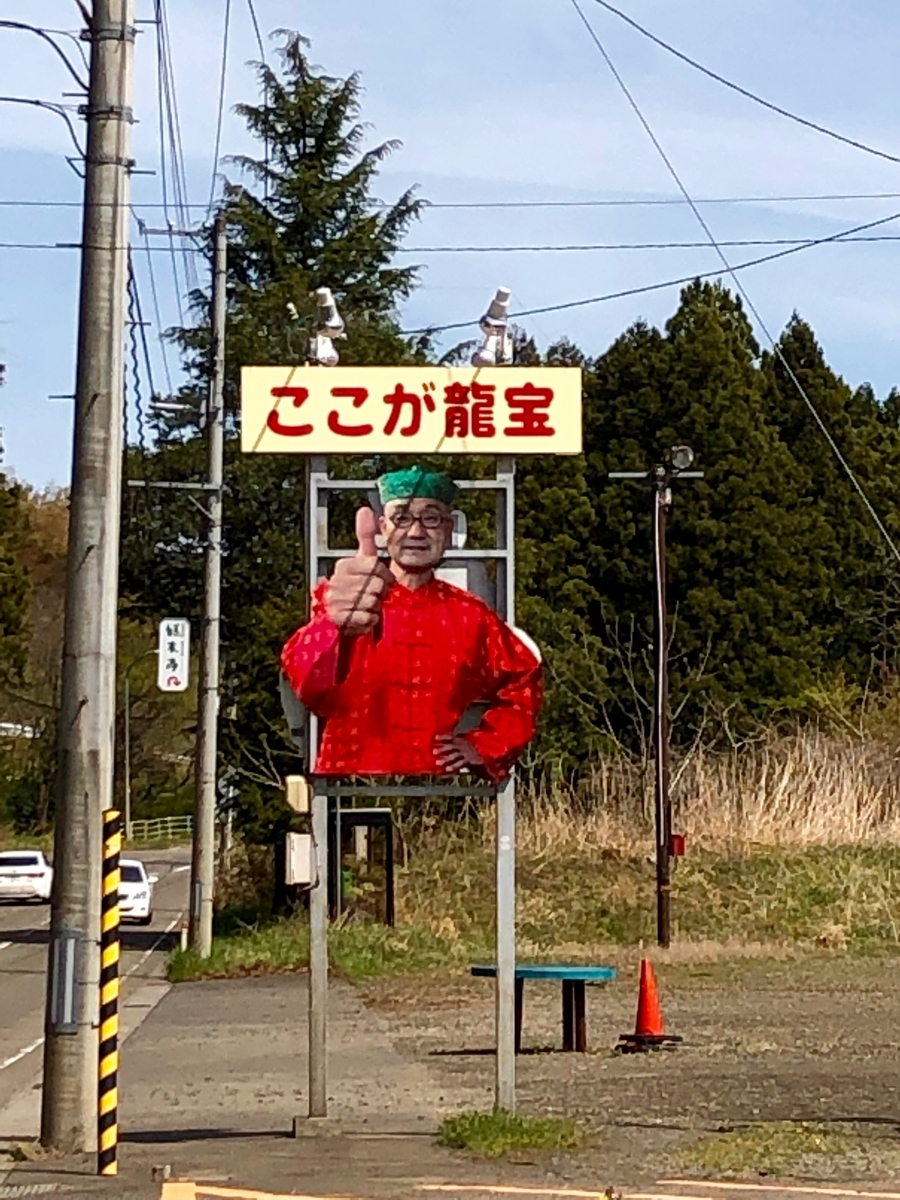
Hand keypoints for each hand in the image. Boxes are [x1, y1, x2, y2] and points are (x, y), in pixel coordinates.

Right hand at [325, 507, 393, 634]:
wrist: (338, 620)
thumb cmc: (354, 589)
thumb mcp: (361, 561)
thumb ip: (365, 537)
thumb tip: (365, 510)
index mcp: (343, 566)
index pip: (375, 565)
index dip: (384, 576)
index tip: (380, 581)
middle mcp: (336, 581)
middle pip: (376, 585)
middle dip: (380, 593)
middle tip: (372, 596)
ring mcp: (335, 601)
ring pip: (372, 602)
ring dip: (374, 608)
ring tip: (365, 607)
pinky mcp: (337, 620)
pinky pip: (367, 619)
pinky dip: (369, 621)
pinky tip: (362, 618)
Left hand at [434, 734, 483, 773]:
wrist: (487, 755)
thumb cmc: (475, 748)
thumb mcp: (468, 741)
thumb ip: (459, 739)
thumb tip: (445, 740)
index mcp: (462, 738)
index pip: (452, 736)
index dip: (443, 736)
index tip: (435, 738)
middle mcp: (464, 744)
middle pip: (451, 746)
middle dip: (442, 749)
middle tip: (434, 752)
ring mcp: (466, 752)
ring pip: (454, 755)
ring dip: (445, 759)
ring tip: (437, 762)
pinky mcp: (469, 760)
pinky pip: (460, 763)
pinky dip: (453, 766)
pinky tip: (447, 769)